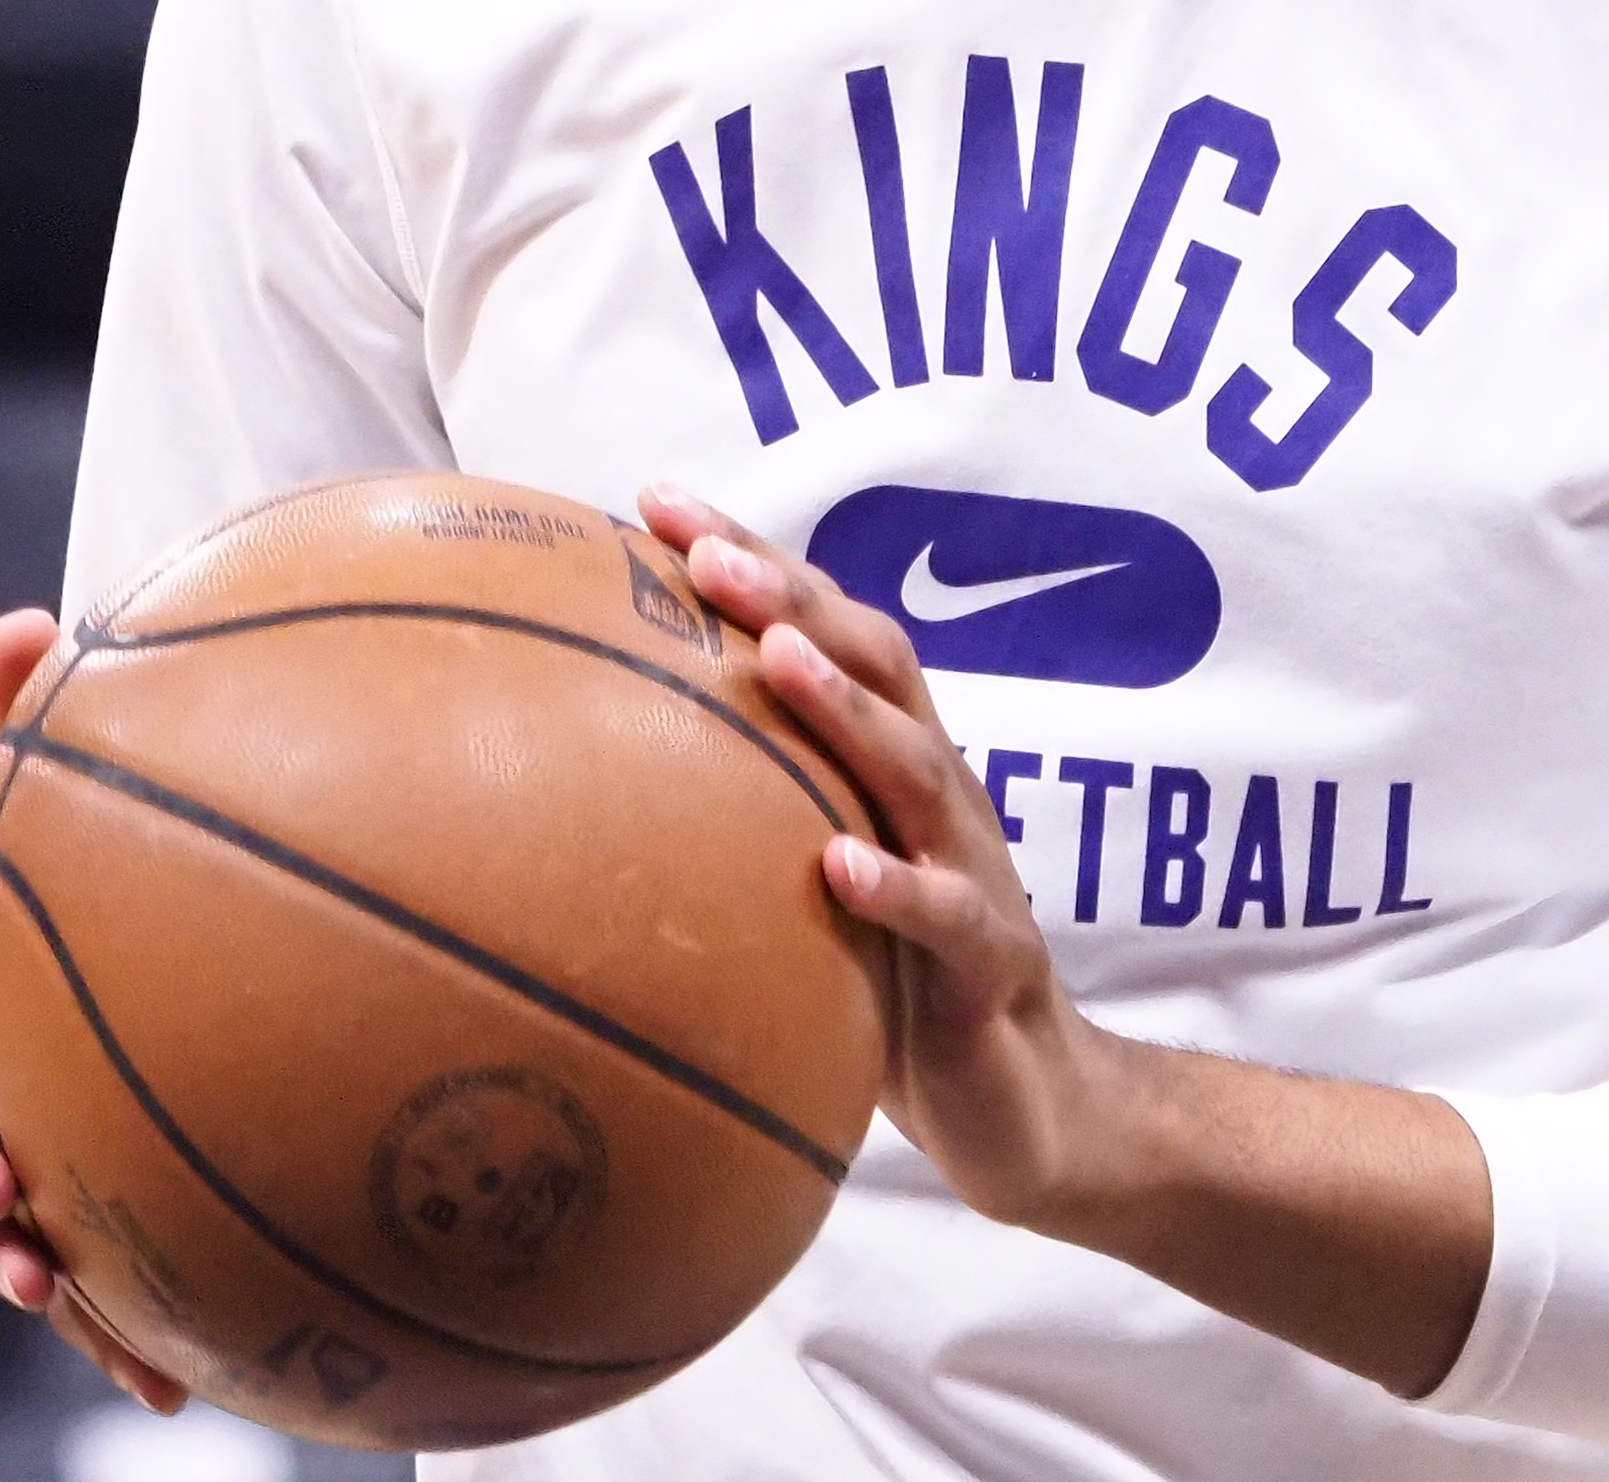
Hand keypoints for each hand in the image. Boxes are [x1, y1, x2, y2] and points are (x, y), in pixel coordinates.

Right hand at [0, 608, 190, 1415]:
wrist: (99, 912)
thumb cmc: (67, 835)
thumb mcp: (47, 777)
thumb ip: (26, 711)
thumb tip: (24, 625)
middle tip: (0, 1178)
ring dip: (5, 1265)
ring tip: (53, 1284)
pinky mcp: (62, 1216)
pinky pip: (77, 1284)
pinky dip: (111, 1332)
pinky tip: (178, 1383)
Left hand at [631, 484, 1137, 1231]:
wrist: (1031, 1108)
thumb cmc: (901, 990)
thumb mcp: (815, 896)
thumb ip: (743, 832)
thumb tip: (576, 796)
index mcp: (891, 766)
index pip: (825, 633)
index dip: (754, 559)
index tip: (656, 500)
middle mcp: (938, 794)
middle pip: (876, 663)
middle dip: (790, 595)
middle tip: (701, 547)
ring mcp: (972, 871)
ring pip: (918, 765)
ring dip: (846, 706)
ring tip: (775, 658)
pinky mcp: (991, 964)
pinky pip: (947, 917)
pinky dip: (896, 886)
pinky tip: (837, 866)